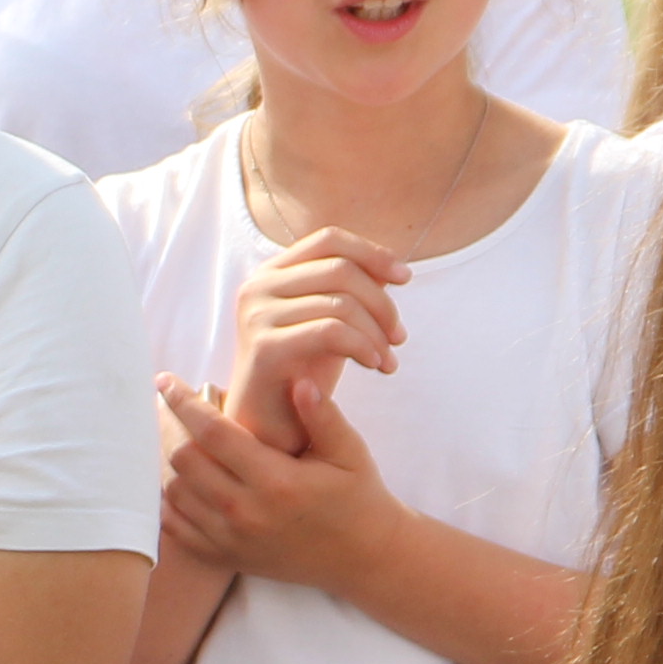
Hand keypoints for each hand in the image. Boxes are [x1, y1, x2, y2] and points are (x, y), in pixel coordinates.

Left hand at [159, 369, 398, 591]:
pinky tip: (170, 472)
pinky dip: (163, 497)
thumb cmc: (356, 496)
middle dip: (166, 425)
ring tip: (166, 432)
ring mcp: (230, 539)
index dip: (184, 403)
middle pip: (184, 461)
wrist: (361, 558)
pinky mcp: (222, 556)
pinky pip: (173, 525)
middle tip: (162, 403)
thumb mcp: (349, 453)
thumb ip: (323, 416)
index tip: (165, 381)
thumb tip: (298, 381)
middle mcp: (247, 512)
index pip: (214, 434)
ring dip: (162, 459)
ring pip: (173, 491)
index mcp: (278, 481)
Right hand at [224, 228, 406, 449]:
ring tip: (388, 360)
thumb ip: (350, 291)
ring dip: (378, 332)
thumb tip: (391, 269)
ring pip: (341, 302)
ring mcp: (257, 316)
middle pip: (341, 269)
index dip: (373, 253)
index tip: (405, 280)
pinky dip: (364, 346)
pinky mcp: (265, 347)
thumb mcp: (328, 321)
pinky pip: (331, 331)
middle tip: (400, 337)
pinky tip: (376, 365)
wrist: (268, 424)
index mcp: (271, 273)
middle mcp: (257, 287)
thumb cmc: (302, 370)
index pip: (329, 239)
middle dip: (383, 302)